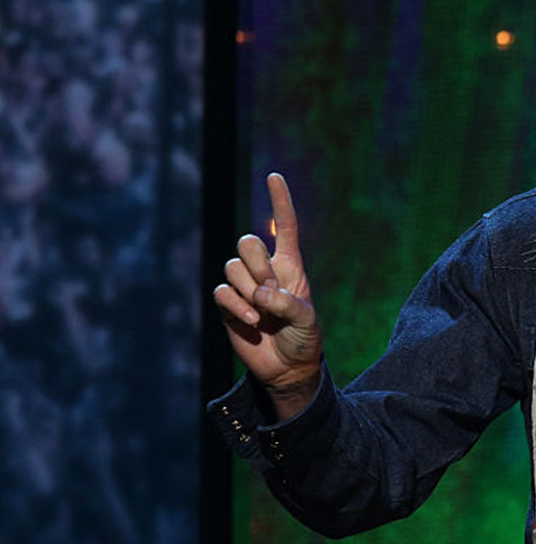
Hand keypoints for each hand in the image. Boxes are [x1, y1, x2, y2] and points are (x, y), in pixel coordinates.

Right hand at [212, 173, 321, 410]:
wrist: (287, 367)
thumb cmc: (303, 338)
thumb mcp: (306, 321)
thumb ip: (288, 303)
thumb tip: (260, 293)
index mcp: (290, 266)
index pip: (285, 227)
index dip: (279, 202)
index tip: (274, 176)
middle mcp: (264, 271)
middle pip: (247, 242)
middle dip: (257, 265)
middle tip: (271, 293)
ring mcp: (243, 286)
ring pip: (232, 266)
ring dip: (248, 289)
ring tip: (264, 313)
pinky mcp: (227, 305)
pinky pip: (222, 291)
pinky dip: (235, 305)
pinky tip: (252, 320)